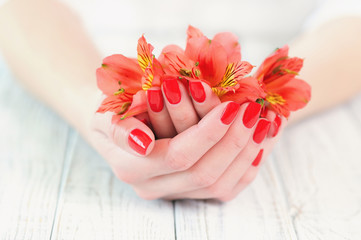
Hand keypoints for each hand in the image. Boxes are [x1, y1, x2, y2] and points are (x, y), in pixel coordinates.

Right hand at [89, 80, 285, 200]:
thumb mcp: (104, 114)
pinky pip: (225, 188)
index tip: (232, 106)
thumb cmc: (114, 112)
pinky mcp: (191, 191)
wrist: (118, 125)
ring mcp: (174, 192)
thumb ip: (117, 128)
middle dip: (233, 141)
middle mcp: (154, 187)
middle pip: (204, 173)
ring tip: (263, 121)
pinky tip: (261, 142)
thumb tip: (142, 144)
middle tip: (253, 111)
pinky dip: (247, 165)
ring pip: (219, 184)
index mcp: (133, 169)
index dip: (208, 133)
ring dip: (245, 153)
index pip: (179, 156)